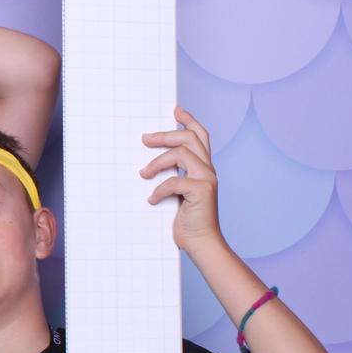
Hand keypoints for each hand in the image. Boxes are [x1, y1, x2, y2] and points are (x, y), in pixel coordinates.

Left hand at [141, 107, 223, 253]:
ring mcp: (207, 179)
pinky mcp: (202, 192)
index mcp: (204, 167)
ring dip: (157, 162)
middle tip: (145, 139)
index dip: (189, 120)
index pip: (200, 136)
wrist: (201, 243)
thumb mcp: (179, 194)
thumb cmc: (187, 220)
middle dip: (165, 135)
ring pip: (182, 154)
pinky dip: (159, 190)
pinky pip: (175, 182)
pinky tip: (152, 200)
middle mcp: (209, 169)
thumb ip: (174, 177)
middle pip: (190, 138)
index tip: (176, 109)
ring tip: (143, 174)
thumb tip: (149, 165)